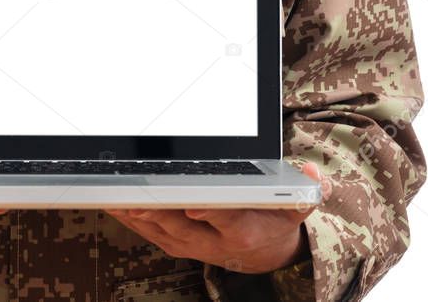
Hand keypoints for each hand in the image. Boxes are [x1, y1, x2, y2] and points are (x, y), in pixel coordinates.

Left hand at [106, 162, 326, 273]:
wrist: (264, 254)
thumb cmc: (275, 222)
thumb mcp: (298, 207)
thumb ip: (305, 190)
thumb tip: (314, 174)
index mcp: (243, 230)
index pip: (225, 218)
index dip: (209, 211)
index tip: (194, 203)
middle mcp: (213, 241)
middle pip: (181, 224)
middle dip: (158, 209)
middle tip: (137, 195)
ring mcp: (190, 244)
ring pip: (158, 228)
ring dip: (135, 213)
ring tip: (115, 195)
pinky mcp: (173, 242)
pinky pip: (147, 232)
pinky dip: (129, 217)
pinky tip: (113, 202)